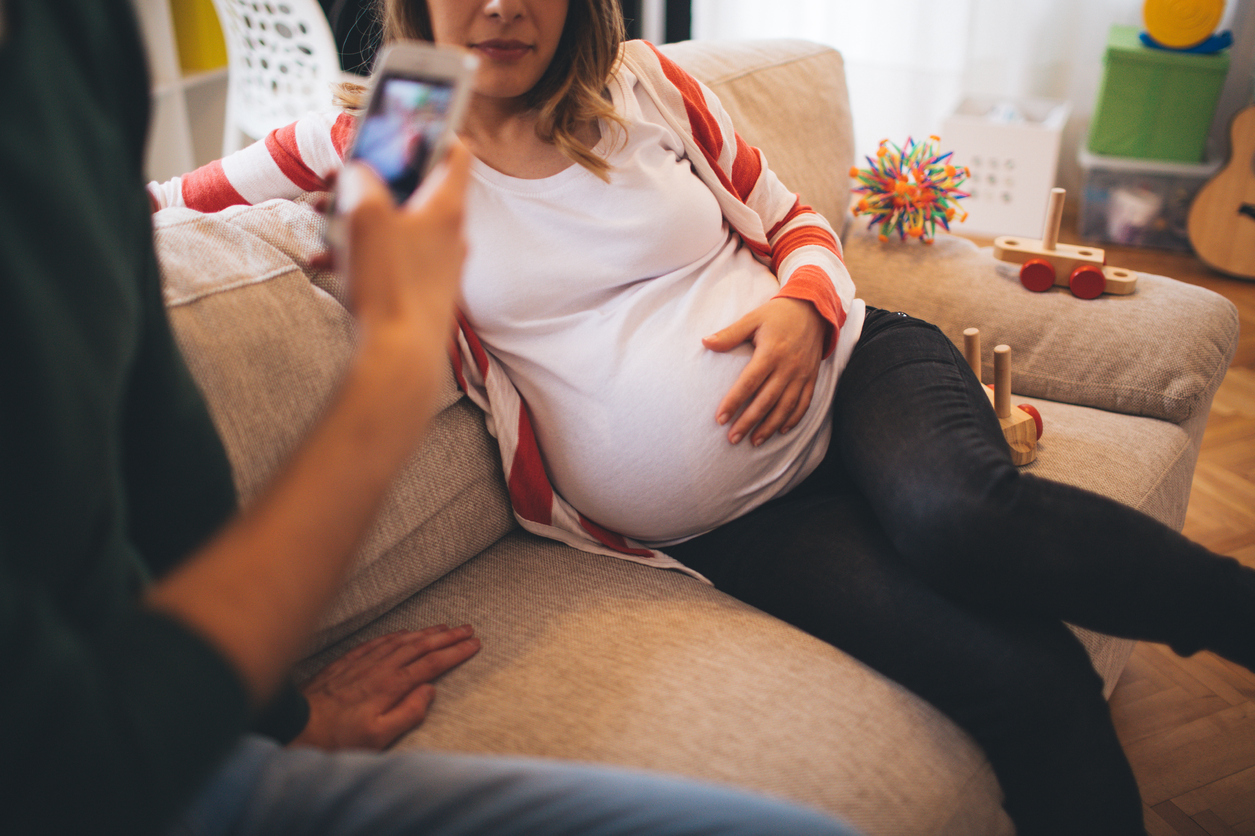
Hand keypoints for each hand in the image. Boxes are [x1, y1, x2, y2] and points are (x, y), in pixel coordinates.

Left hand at [290, 625, 480, 750]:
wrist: (296, 725)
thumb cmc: (337, 737)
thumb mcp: (377, 737)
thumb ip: (408, 713)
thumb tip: (429, 692)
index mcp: (391, 686)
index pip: (431, 664)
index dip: (455, 653)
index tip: (473, 644)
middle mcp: (380, 668)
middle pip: (420, 646)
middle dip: (447, 636)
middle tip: (467, 629)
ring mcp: (363, 662)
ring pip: (401, 640)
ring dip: (425, 632)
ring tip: (443, 627)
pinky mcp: (348, 662)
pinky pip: (379, 641)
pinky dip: (397, 634)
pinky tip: (403, 633)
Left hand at [703, 297, 825, 446]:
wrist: (813, 309)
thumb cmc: (778, 314)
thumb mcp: (752, 318)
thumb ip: (730, 334)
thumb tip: (705, 342)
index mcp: (771, 353)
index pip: (748, 383)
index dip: (733, 402)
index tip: (720, 419)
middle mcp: (788, 367)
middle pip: (766, 400)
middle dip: (749, 422)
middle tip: (733, 438)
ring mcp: (801, 375)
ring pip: (785, 407)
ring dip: (770, 426)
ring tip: (754, 441)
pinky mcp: (811, 378)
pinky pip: (804, 403)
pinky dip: (794, 419)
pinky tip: (781, 430)